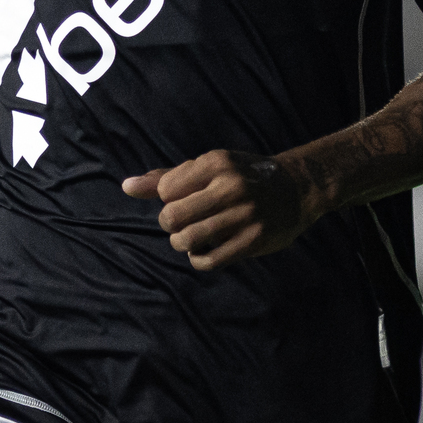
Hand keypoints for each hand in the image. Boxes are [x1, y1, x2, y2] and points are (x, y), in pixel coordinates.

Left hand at [122, 149, 315, 269]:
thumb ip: (167, 176)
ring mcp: (244, 214)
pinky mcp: (254, 240)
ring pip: (187, 240)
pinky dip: (198, 259)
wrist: (296, 188)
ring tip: (192, 237)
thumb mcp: (209, 166)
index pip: (165, 190)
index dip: (168, 200)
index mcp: (216, 162)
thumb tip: (126, 186)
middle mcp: (230, 186)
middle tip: (184, 222)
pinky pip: (209, 260)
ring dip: (183, 243)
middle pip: (172, 217)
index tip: (184, 200)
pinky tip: (204, 251)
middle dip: (171, 224)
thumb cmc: (243, 176)